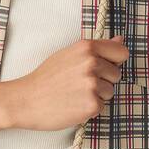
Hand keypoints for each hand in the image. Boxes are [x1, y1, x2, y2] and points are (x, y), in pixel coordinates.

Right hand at [7, 36, 128, 130]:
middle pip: (116, 74)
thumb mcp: (69, 55)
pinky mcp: (91, 104)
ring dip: (96, 95)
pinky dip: (89, 108)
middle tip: (79, 84)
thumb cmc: (46, 78)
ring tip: (74, 94)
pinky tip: (73, 104)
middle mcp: (91, 63)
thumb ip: (96, 48)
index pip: (121, 52)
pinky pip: (102, 106)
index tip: (103, 67)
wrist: (26, 100)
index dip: (114, 61)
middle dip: (103, 81)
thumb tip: (120, 40)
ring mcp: (92, 84)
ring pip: (110, 92)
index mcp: (87, 47)